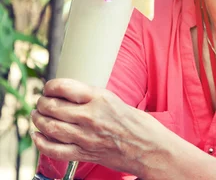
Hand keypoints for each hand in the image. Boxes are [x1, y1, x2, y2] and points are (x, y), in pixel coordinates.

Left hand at [31, 78, 168, 175]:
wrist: (151, 150)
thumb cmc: (141, 125)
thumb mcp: (118, 102)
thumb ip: (95, 100)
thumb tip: (74, 97)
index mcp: (101, 98)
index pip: (64, 87)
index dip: (50, 86)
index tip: (48, 87)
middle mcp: (90, 116)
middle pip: (53, 107)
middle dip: (42, 103)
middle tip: (41, 102)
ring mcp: (86, 137)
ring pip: (50, 127)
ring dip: (39, 120)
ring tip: (38, 116)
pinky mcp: (85, 154)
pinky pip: (54, 150)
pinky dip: (41, 143)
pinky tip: (38, 137)